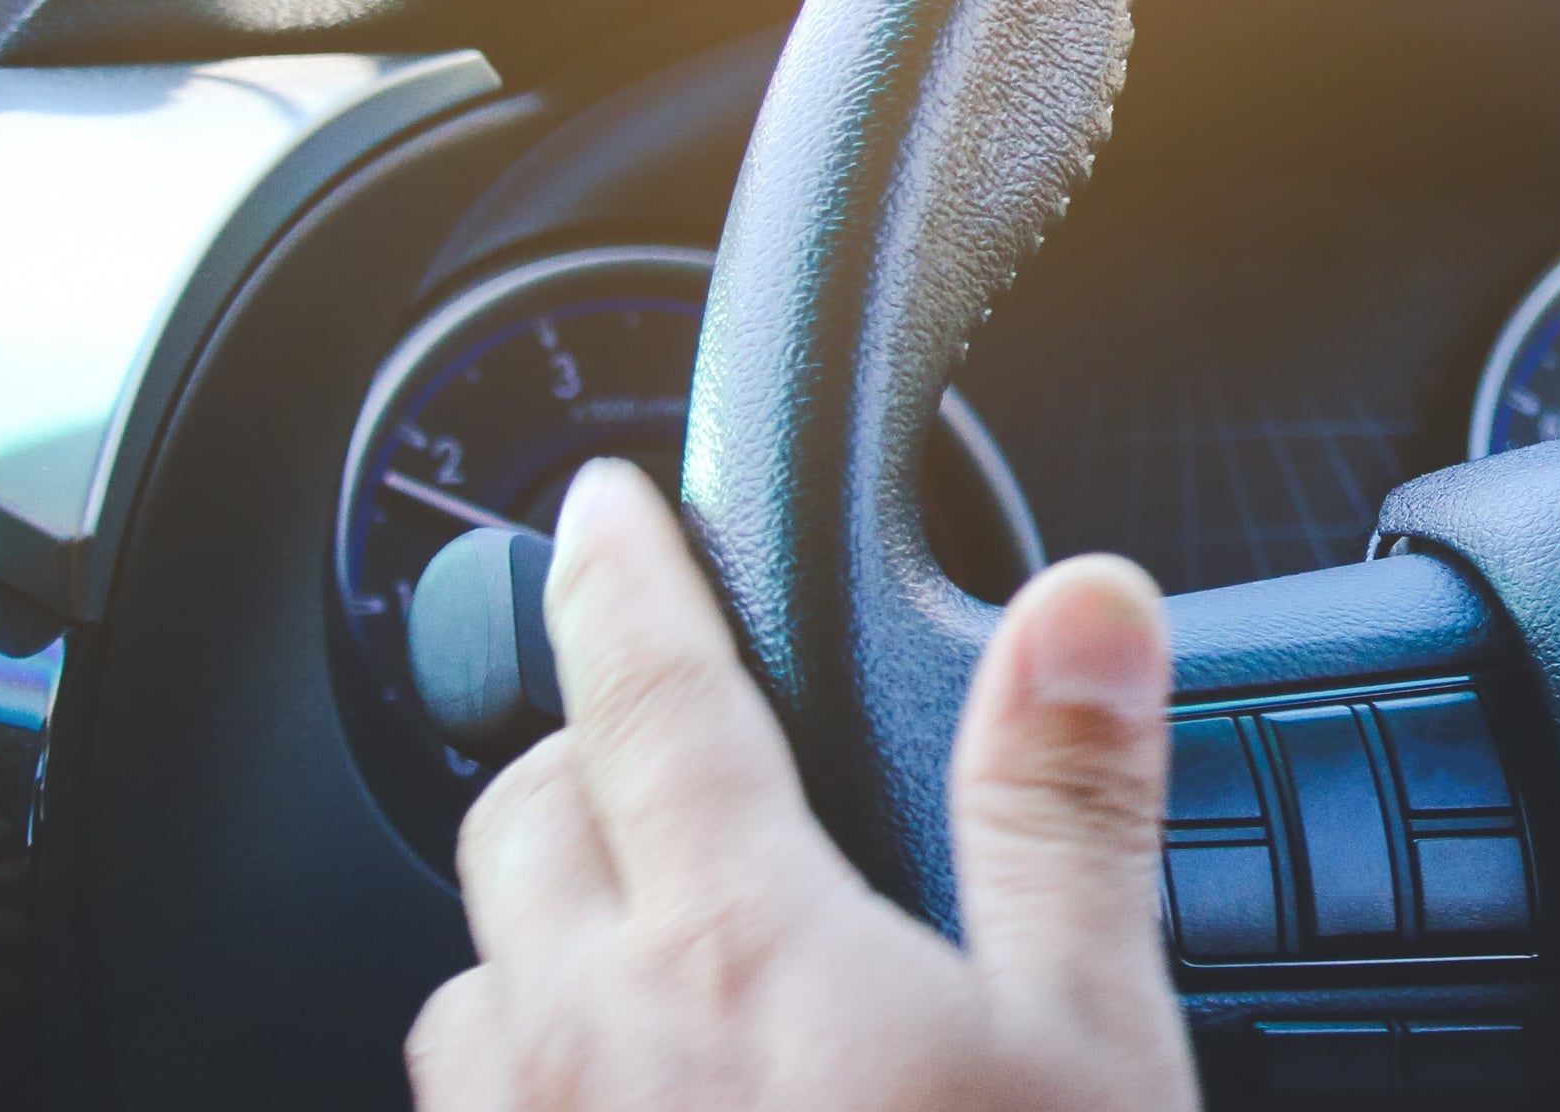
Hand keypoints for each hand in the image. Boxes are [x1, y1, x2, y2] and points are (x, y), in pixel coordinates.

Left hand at [406, 459, 1199, 1111]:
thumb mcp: (1092, 1054)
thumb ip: (1068, 812)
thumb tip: (1087, 604)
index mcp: (740, 952)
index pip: (644, 694)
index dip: (621, 574)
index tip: (595, 505)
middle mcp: (582, 1052)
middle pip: (515, 823)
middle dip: (577, 749)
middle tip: (654, 736)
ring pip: (466, 989)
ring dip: (535, 929)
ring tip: (637, 942)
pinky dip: (525, 1086)